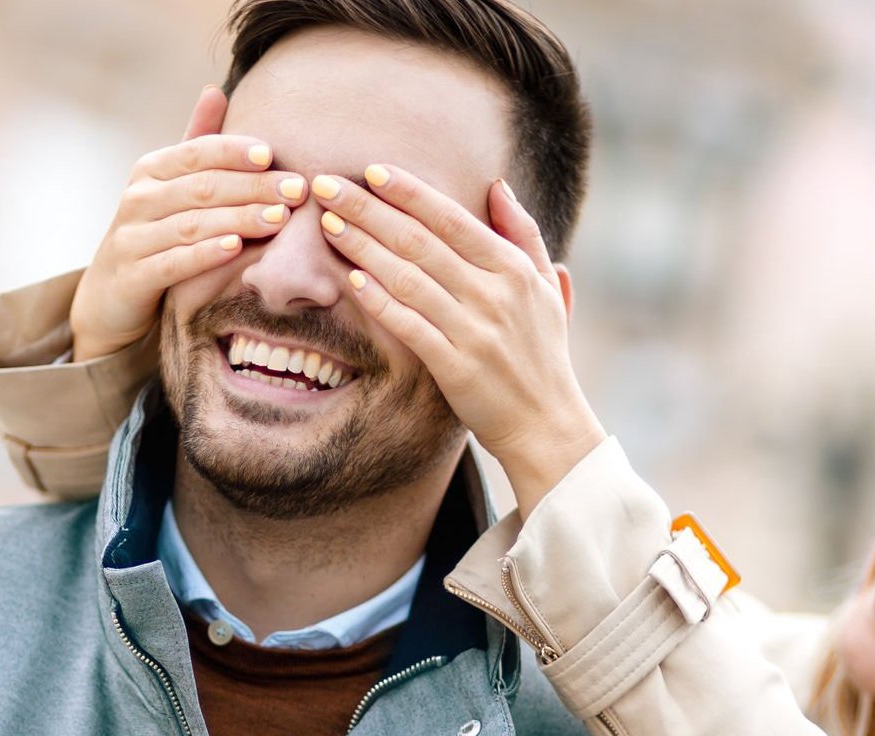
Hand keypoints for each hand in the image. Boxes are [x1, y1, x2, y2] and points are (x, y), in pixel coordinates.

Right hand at [70, 86, 310, 361]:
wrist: (111, 298)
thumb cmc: (155, 234)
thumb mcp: (171, 186)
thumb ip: (196, 144)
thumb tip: (216, 90)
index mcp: (151, 170)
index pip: (197, 152)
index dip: (235, 151)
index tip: (273, 154)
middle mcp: (138, 199)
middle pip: (202, 187)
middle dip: (252, 187)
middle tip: (295, 190)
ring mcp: (132, 238)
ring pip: (192, 223)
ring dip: (238, 219)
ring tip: (278, 218)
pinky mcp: (134, 277)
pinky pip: (174, 262)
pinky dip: (205, 254)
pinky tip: (236, 248)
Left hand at [312, 165, 607, 511]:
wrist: (547, 425)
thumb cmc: (542, 353)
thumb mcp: (546, 288)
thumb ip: (523, 234)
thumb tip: (497, 185)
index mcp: (514, 270)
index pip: (453, 219)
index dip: (410, 192)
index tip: (372, 171)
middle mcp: (495, 295)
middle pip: (421, 241)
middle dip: (370, 209)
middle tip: (327, 185)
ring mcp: (476, 331)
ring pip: (409, 278)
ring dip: (364, 248)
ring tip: (329, 224)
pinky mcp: (457, 367)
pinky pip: (410, 327)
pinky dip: (381, 302)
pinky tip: (352, 280)